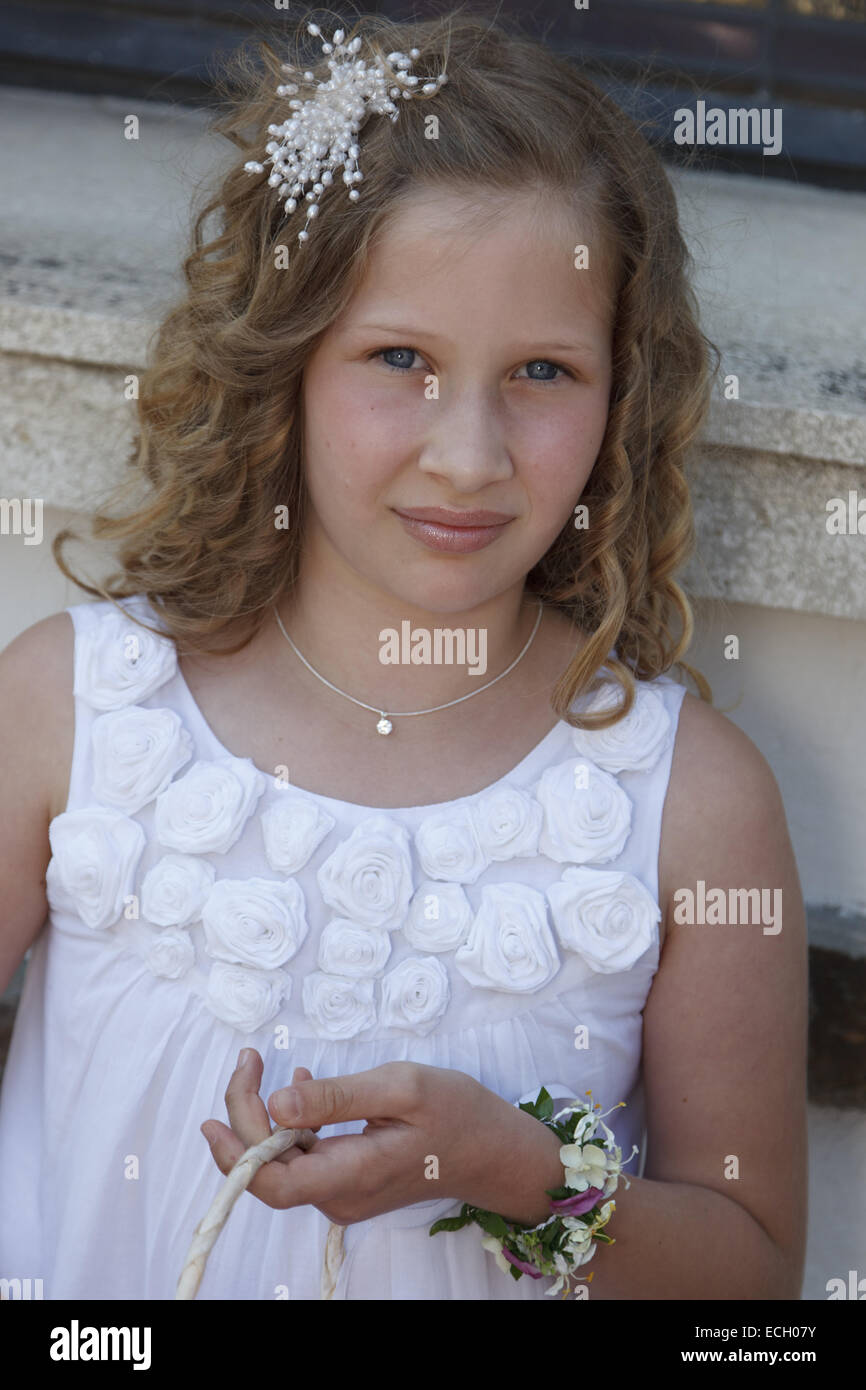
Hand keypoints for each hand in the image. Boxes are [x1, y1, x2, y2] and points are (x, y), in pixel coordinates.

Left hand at [201, 1054, 563, 1226]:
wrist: (496, 1150)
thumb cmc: (458, 1113)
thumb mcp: (402, 1087)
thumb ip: (338, 1097)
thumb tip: (277, 1104)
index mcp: (352, 1176)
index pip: (272, 1182)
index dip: (234, 1153)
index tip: (215, 1112)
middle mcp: (341, 1196)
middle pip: (270, 1169)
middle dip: (245, 1115)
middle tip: (249, 1060)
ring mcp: (345, 1193)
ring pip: (285, 1162)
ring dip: (264, 1117)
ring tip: (261, 1065)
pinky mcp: (351, 1181)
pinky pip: (306, 1157)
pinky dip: (292, 1123)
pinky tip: (302, 1086)